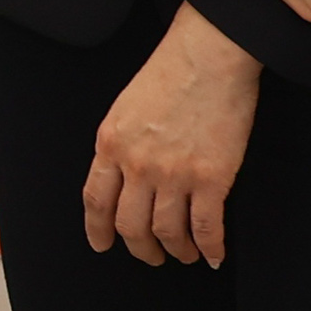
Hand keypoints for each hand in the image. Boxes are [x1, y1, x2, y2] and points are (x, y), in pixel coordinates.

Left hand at [82, 0, 263, 265]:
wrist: (209, 55)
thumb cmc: (170, 73)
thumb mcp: (125, 108)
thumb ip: (120, 144)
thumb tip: (122, 175)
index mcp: (110, 144)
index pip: (95, 200)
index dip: (98, 229)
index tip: (102, 245)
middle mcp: (136, 164)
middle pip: (129, 224)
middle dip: (140, 248)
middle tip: (151, 256)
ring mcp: (174, 173)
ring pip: (167, 231)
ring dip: (176, 250)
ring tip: (183, 254)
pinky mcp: (212, 177)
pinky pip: (207, 226)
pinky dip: (210, 247)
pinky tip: (214, 256)